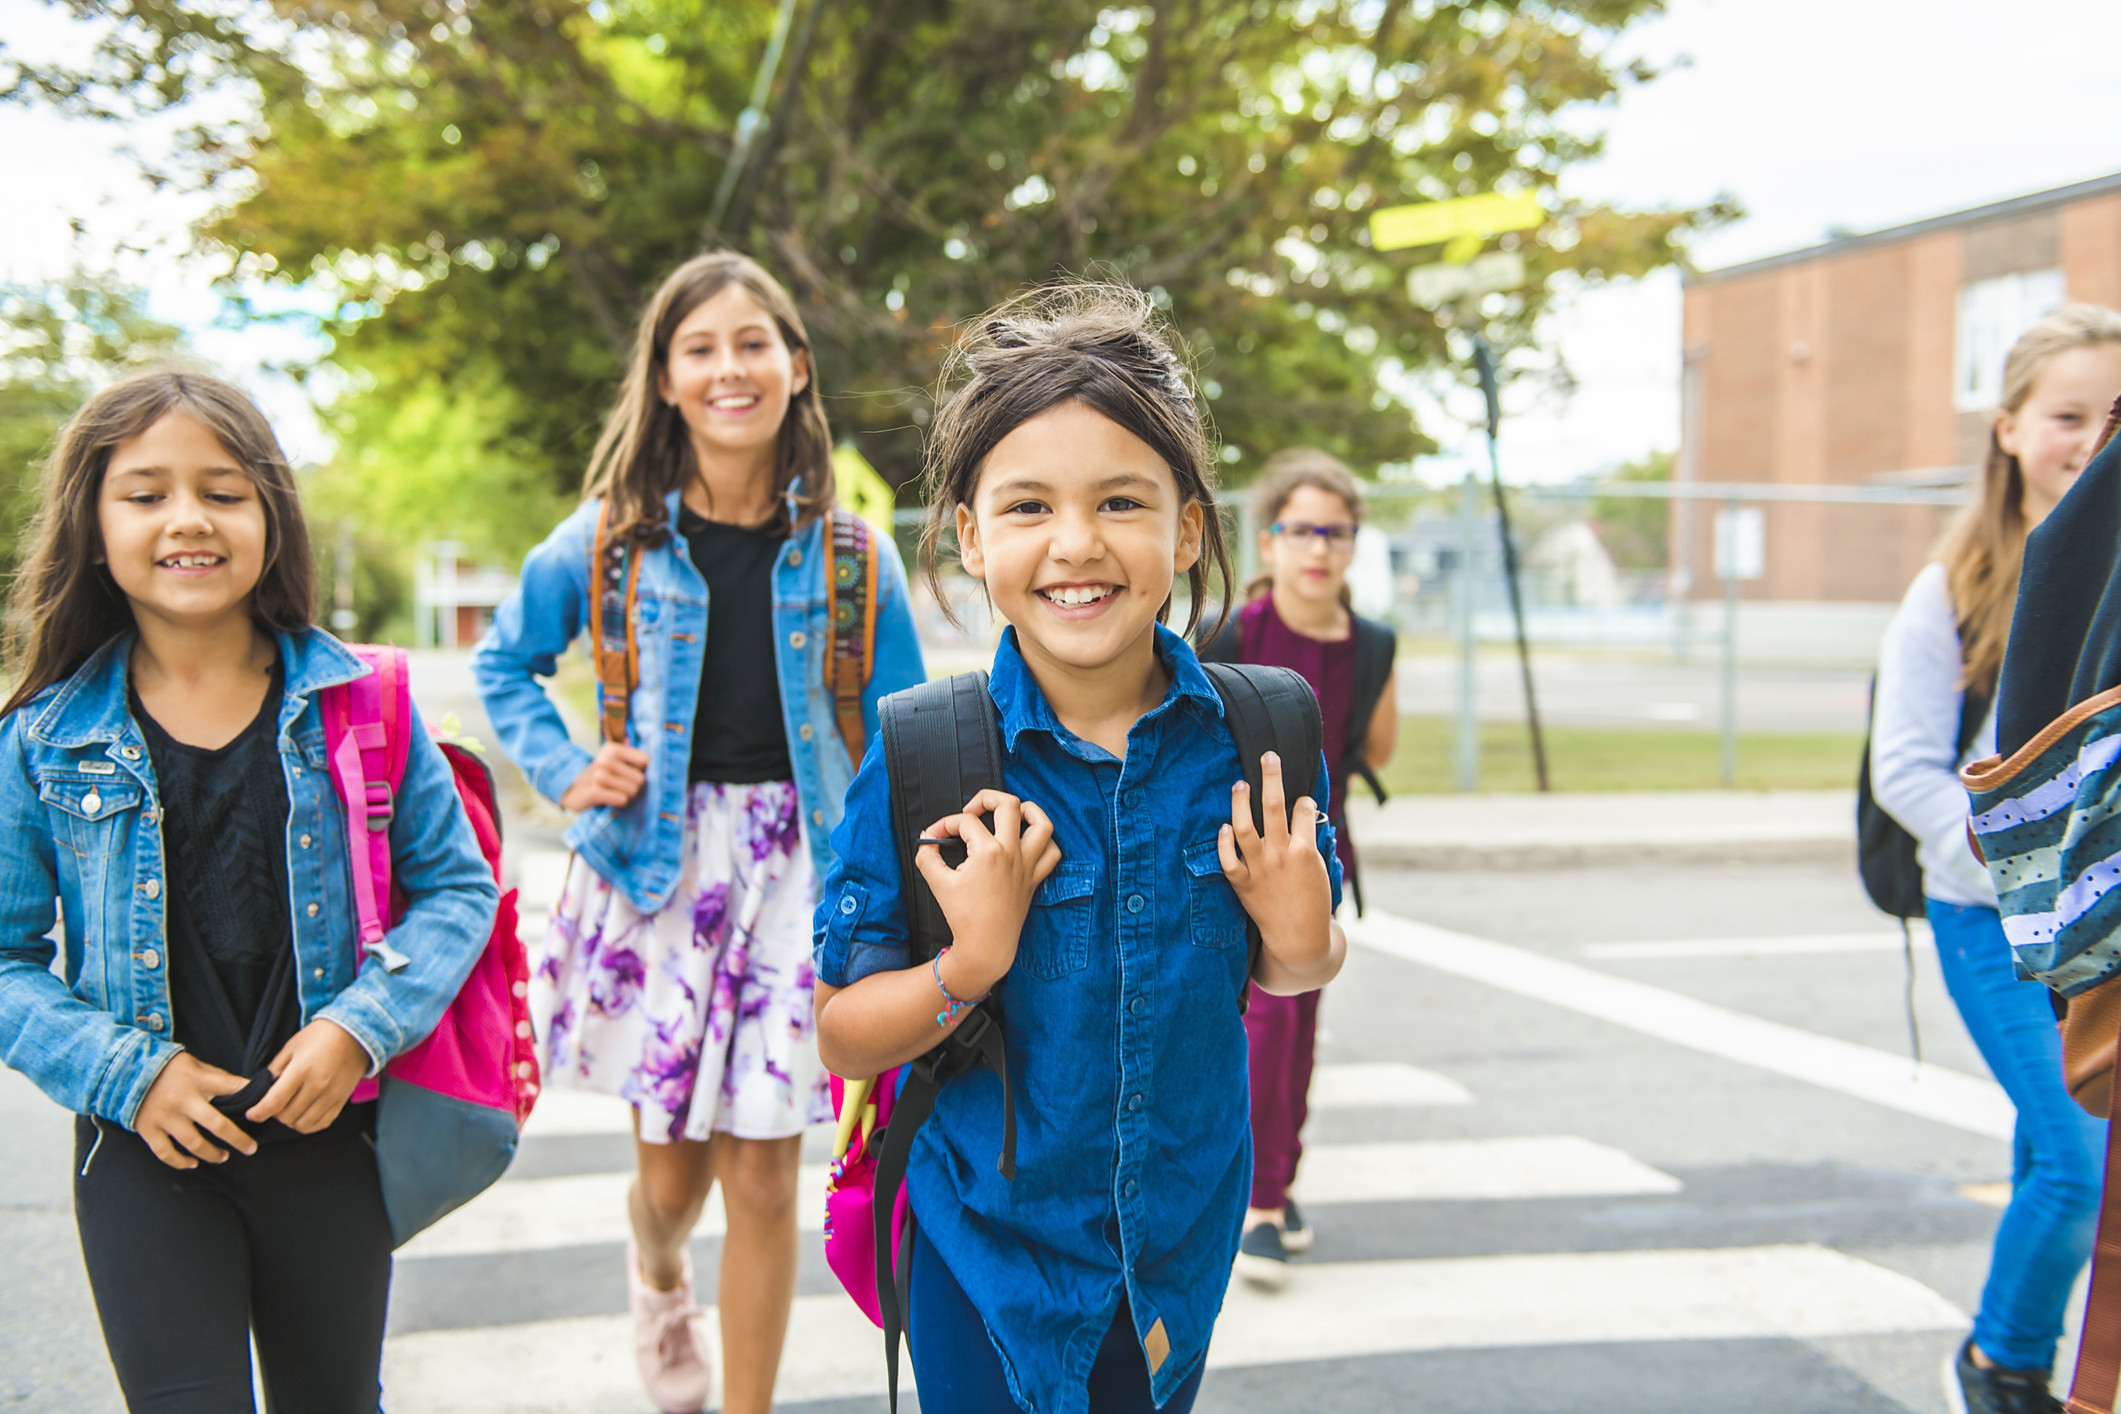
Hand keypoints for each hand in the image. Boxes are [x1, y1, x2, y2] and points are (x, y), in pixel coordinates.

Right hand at [135, 1052, 255, 1168]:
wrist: (125, 1069)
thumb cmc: (168, 1067)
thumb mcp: (195, 1063)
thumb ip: (216, 1077)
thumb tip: (243, 1089)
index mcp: (198, 1080)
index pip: (232, 1087)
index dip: (251, 1095)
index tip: (265, 1106)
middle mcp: (183, 1101)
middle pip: (217, 1125)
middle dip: (238, 1139)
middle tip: (251, 1148)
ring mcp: (165, 1117)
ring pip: (194, 1143)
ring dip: (212, 1154)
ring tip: (224, 1157)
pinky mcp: (148, 1129)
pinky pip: (166, 1153)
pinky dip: (180, 1162)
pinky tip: (193, 1164)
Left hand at [247, 1019, 370, 1133]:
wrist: (355, 1033)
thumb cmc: (320, 1036)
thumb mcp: (292, 1046)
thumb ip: (275, 1069)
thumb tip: (263, 1088)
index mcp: (302, 1069)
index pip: (274, 1102)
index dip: (258, 1112)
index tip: (251, 1114)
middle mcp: (318, 1085)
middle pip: (287, 1116)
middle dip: (275, 1114)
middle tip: (274, 1105)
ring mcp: (332, 1095)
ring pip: (303, 1124)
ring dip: (291, 1121)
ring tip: (289, 1110)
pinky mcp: (342, 1100)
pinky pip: (322, 1123)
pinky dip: (309, 1124)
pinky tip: (304, 1114)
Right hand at [560, 742, 649, 810]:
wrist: (571, 790)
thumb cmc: (601, 778)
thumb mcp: (614, 763)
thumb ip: (634, 761)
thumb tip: (661, 765)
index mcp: (613, 749)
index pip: (646, 760)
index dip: (644, 772)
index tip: (632, 775)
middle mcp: (605, 759)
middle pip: (640, 779)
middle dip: (635, 788)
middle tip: (621, 788)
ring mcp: (599, 775)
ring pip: (632, 791)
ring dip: (627, 797)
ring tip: (615, 794)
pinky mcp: (594, 791)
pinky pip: (622, 800)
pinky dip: (619, 803)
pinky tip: (609, 800)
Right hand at [912, 790, 1060, 996]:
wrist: (985, 946)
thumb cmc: (964, 918)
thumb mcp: (937, 883)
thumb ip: (927, 856)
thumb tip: (928, 840)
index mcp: (988, 852)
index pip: (965, 822)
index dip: (945, 824)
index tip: (935, 836)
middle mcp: (1012, 854)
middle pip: (1008, 804)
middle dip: (986, 798)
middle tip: (972, 810)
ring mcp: (1026, 865)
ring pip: (1042, 823)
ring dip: (1028, 810)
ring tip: (1011, 812)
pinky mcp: (1034, 878)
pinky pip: (1051, 853)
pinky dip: (1043, 841)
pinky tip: (1028, 840)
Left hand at [1218, 751, 1333, 973]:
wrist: (1299, 939)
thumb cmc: (1314, 903)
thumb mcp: (1320, 870)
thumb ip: (1310, 842)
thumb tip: (1306, 815)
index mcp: (1305, 851)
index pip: (1303, 810)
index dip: (1303, 800)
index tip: (1301, 800)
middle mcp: (1281, 855)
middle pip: (1275, 806)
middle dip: (1272, 776)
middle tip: (1268, 755)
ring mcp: (1259, 868)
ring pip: (1245, 826)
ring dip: (1241, 801)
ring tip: (1241, 784)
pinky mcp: (1242, 883)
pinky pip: (1228, 858)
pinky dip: (1224, 840)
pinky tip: (1224, 826)